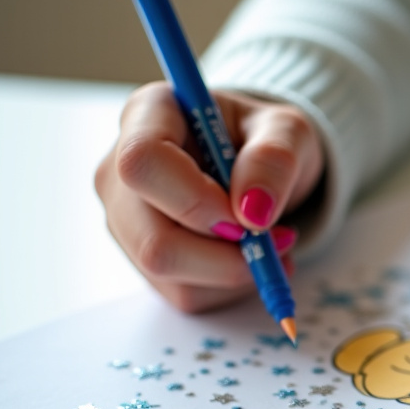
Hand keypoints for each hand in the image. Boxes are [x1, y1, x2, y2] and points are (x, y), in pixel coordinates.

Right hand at [94, 82, 324, 312]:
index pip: (142, 163)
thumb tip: (254, 211)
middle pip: (151, 239)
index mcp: (148, 116)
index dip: (196, 200)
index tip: (250, 215)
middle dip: (224, 255)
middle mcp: (120, 169)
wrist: (260, 165)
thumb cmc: (265, 138)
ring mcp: (125, 218)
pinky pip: (184, 293)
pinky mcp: (142, 257)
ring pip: (167, 273)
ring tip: (273, 243)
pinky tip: (252, 258)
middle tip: (277, 239)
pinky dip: (230, 286)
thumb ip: (275, 158)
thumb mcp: (289, 131)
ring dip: (233, 272)